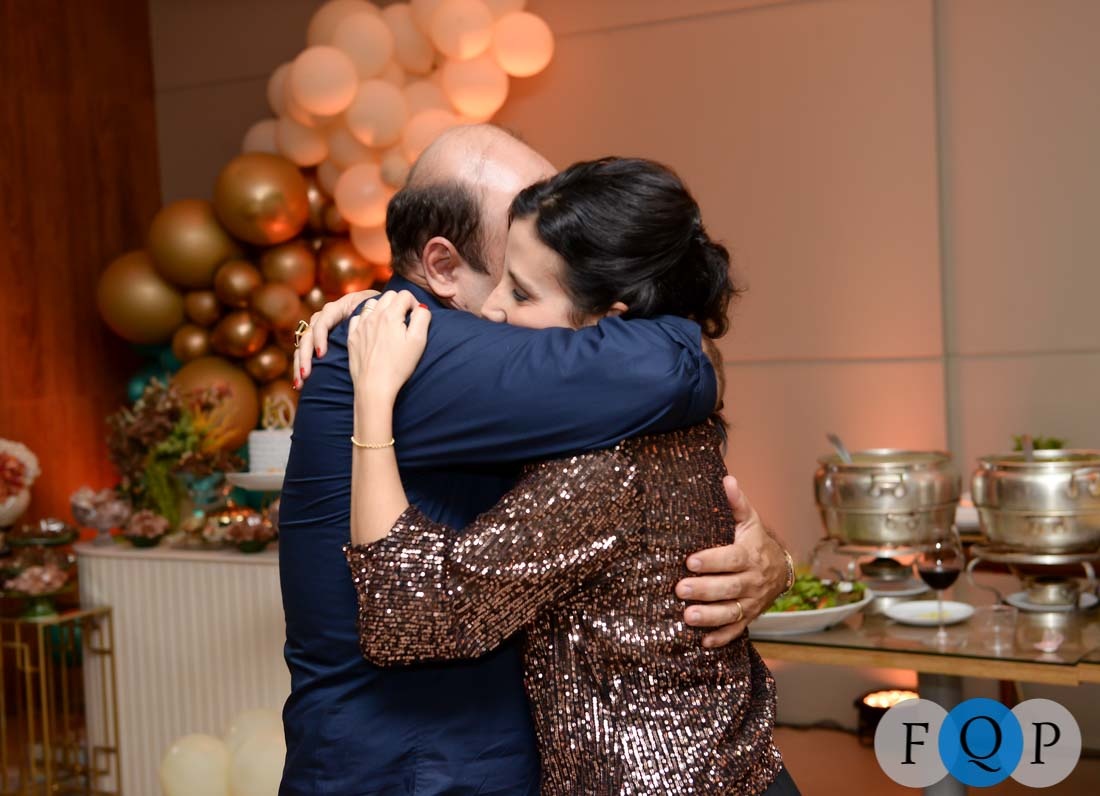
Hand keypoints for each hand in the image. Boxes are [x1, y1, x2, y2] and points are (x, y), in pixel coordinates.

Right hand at [292, 289, 379, 386]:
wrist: (388, 322)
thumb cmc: (389, 317)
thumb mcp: (383, 312)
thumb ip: (374, 312)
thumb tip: (370, 313)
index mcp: (343, 306)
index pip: (324, 318)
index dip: (320, 335)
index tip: (322, 354)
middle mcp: (329, 315)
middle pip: (309, 332)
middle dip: (305, 353)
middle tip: (307, 373)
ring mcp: (324, 327)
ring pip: (304, 343)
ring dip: (300, 362)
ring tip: (301, 382)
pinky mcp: (321, 340)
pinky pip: (305, 352)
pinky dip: (300, 366)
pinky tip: (300, 383)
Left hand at [347, 290, 430, 399]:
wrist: (374, 385)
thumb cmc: (399, 366)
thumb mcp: (418, 341)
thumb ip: (422, 318)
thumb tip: (421, 307)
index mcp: (390, 315)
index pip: (404, 294)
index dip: (414, 303)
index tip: (416, 317)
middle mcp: (373, 316)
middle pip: (388, 296)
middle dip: (399, 303)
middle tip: (405, 320)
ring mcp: (360, 325)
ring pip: (372, 304)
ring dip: (382, 308)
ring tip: (389, 324)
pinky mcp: (352, 336)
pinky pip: (358, 317)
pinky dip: (367, 318)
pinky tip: (373, 330)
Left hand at [676, 476, 788, 647]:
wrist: (781, 570)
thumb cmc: (756, 542)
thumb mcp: (749, 522)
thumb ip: (737, 503)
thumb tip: (726, 479)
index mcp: (751, 555)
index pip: (732, 559)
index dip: (712, 560)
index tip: (690, 561)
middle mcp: (754, 580)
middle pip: (730, 587)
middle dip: (705, 589)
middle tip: (680, 589)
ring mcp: (752, 602)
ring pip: (732, 612)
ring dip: (710, 616)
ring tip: (687, 616)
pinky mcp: (749, 617)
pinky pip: (737, 630)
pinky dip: (722, 638)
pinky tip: (704, 642)